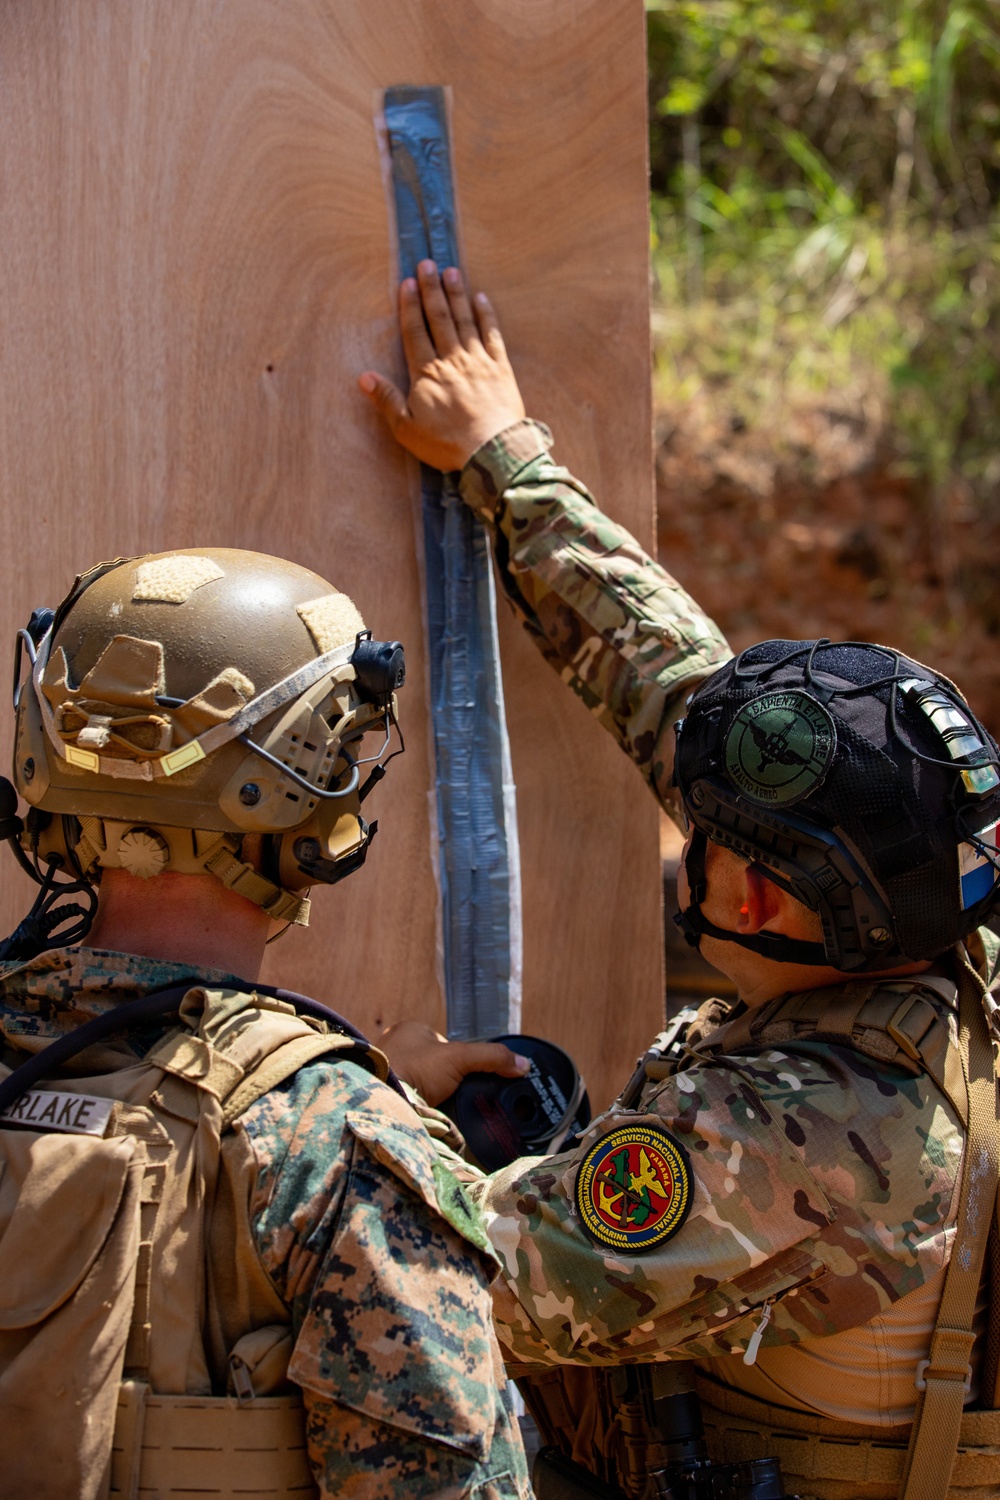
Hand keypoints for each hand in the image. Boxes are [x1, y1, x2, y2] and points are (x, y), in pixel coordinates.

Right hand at [358, 261, 526, 470]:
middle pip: (439, 318)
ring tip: (452, 271)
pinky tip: (481, 299)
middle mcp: (452, 359)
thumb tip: (364, 378)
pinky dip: (486, 315)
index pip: (415, 331)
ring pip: (465, 320)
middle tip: (427, 264)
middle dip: (432, 289)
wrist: (492, 452)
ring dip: (457, 294)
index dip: (410, 306)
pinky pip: (492, 335)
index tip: (407, 282)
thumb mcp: (408, 429)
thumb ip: (387, 400)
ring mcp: (478, 361)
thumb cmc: (447, 444)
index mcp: (427, 372)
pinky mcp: (501, 368)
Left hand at [378, 1019, 529, 1106]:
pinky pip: (412, 1098)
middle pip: (438, 1067)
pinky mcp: (386, 1092)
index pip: (448, 1045)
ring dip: (437, 1097)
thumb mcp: (458, 1057)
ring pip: (426, 1085)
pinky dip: (423, 1107)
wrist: (379, 1100)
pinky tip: (432, 1116)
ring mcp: (389, 1071)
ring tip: (448, 1111)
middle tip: (461, 1098)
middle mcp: (397, 1046)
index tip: (472, 1081)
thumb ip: (491, 1057)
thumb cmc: (412, 1069)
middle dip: (450, 1081)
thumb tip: (523, 1064)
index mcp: (411, 1029)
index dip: (464, 1062)